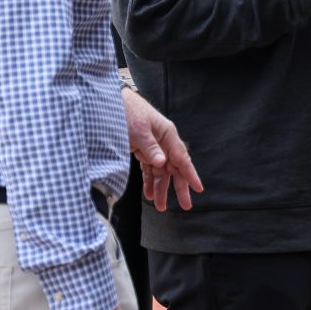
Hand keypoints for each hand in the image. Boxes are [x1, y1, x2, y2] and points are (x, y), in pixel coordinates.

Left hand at [121, 87, 203, 211]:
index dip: (190, 174)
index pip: (182, 158)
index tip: (198, 188)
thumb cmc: (128, 111)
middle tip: (185, 206)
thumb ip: (151, 147)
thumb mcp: (139, 130)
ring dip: (161, 188)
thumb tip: (162, 163)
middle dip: (179, 188)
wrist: (112, 102)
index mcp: (168, 135)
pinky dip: (149, 182)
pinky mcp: (142, 151)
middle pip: (174, 168)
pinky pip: (149, 170)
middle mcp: (163, 142)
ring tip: (160, 207)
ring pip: (161, 172)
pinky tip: (149, 194)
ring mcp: (153, 147)